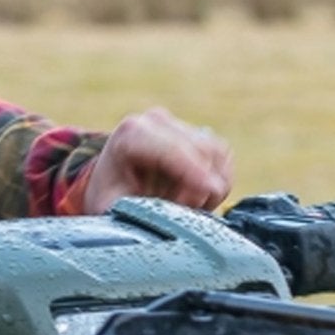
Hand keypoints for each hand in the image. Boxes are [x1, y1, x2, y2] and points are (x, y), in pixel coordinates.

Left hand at [82, 107, 232, 213]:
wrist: (113, 184)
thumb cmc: (111, 199)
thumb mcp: (114, 208)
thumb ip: (141, 209)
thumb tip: (174, 212)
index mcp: (131, 134)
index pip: (172, 150)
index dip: (195, 171)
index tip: (211, 192)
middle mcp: (156, 120)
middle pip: (201, 151)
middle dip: (200, 188)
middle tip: (182, 214)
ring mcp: (179, 123)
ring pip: (217, 154)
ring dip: (211, 187)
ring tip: (184, 207)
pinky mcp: (198, 133)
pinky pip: (223, 157)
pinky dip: (218, 181)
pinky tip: (196, 197)